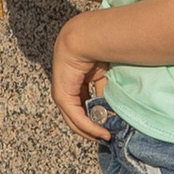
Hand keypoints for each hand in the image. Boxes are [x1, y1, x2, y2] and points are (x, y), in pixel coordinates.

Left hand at [51, 14, 111, 141]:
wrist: (87, 37)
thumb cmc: (97, 49)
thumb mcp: (103, 75)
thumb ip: (103, 91)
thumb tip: (112, 107)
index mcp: (73, 80)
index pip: (81, 104)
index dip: (93, 117)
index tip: (107, 126)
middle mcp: (65, 87)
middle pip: (76, 114)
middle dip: (91, 127)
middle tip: (104, 136)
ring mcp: (61, 91)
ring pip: (73, 118)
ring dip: (89, 130)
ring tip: (103, 137)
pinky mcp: (62, 94)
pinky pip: (75, 114)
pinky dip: (87, 125)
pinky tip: (99, 132)